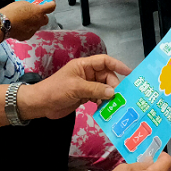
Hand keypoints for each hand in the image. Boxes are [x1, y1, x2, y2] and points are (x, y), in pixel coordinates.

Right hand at [0, 0, 53, 40]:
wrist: (3, 23)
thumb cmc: (12, 11)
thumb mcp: (23, 3)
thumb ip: (31, 6)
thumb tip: (33, 8)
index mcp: (39, 11)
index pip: (52, 7)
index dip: (51, 4)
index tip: (50, 3)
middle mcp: (38, 21)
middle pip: (45, 19)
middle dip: (41, 16)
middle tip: (35, 13)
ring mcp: (33, 30)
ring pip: (37, 26)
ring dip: (34, 22)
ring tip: (24, 20)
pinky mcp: (27, 36)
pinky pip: (30, 31)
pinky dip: (27, 29)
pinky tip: (20, 26)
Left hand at [16, 54, 130, 119]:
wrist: (41, 104)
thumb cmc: (55, 90)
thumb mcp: (76, 88)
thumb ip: (95, 89)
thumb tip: (113, 92)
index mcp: (83, 65)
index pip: (104, 61)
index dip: (117, 64)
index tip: (129, 72)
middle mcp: (86, 74)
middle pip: (106, 76)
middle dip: (113, 85)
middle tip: (118, 96)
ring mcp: (85, 85)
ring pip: (103, 87)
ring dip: (108, 95)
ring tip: (113, 105)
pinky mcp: (84, 96)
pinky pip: (98, 96)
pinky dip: (102, 102)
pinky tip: (104, 108)